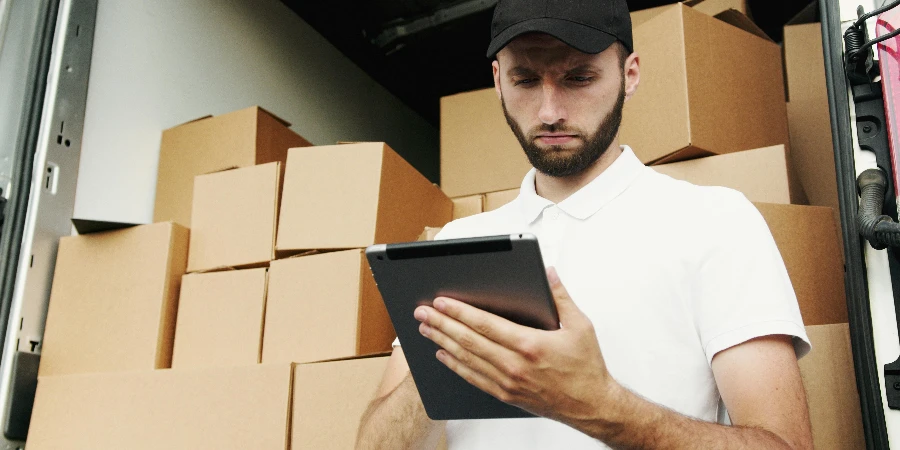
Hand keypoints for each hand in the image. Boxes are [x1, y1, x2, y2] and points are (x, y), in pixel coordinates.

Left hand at [414, 267, 616, 423]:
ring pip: (467, 359)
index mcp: (530, 345)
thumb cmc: (586, 368)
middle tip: (422, 313)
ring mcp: (508, 382)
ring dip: (443, 342)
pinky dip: (455, 366)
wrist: (591, 405)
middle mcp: (515, 365)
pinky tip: (443, 355)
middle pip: (469, 341)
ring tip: (426, 329)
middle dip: (442, 325)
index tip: (441, 302)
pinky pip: (474, 378)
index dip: (459, 312)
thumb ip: (561, 297)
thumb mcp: (580, 326)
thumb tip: (549, 273)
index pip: (485, 325)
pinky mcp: (506, 394)